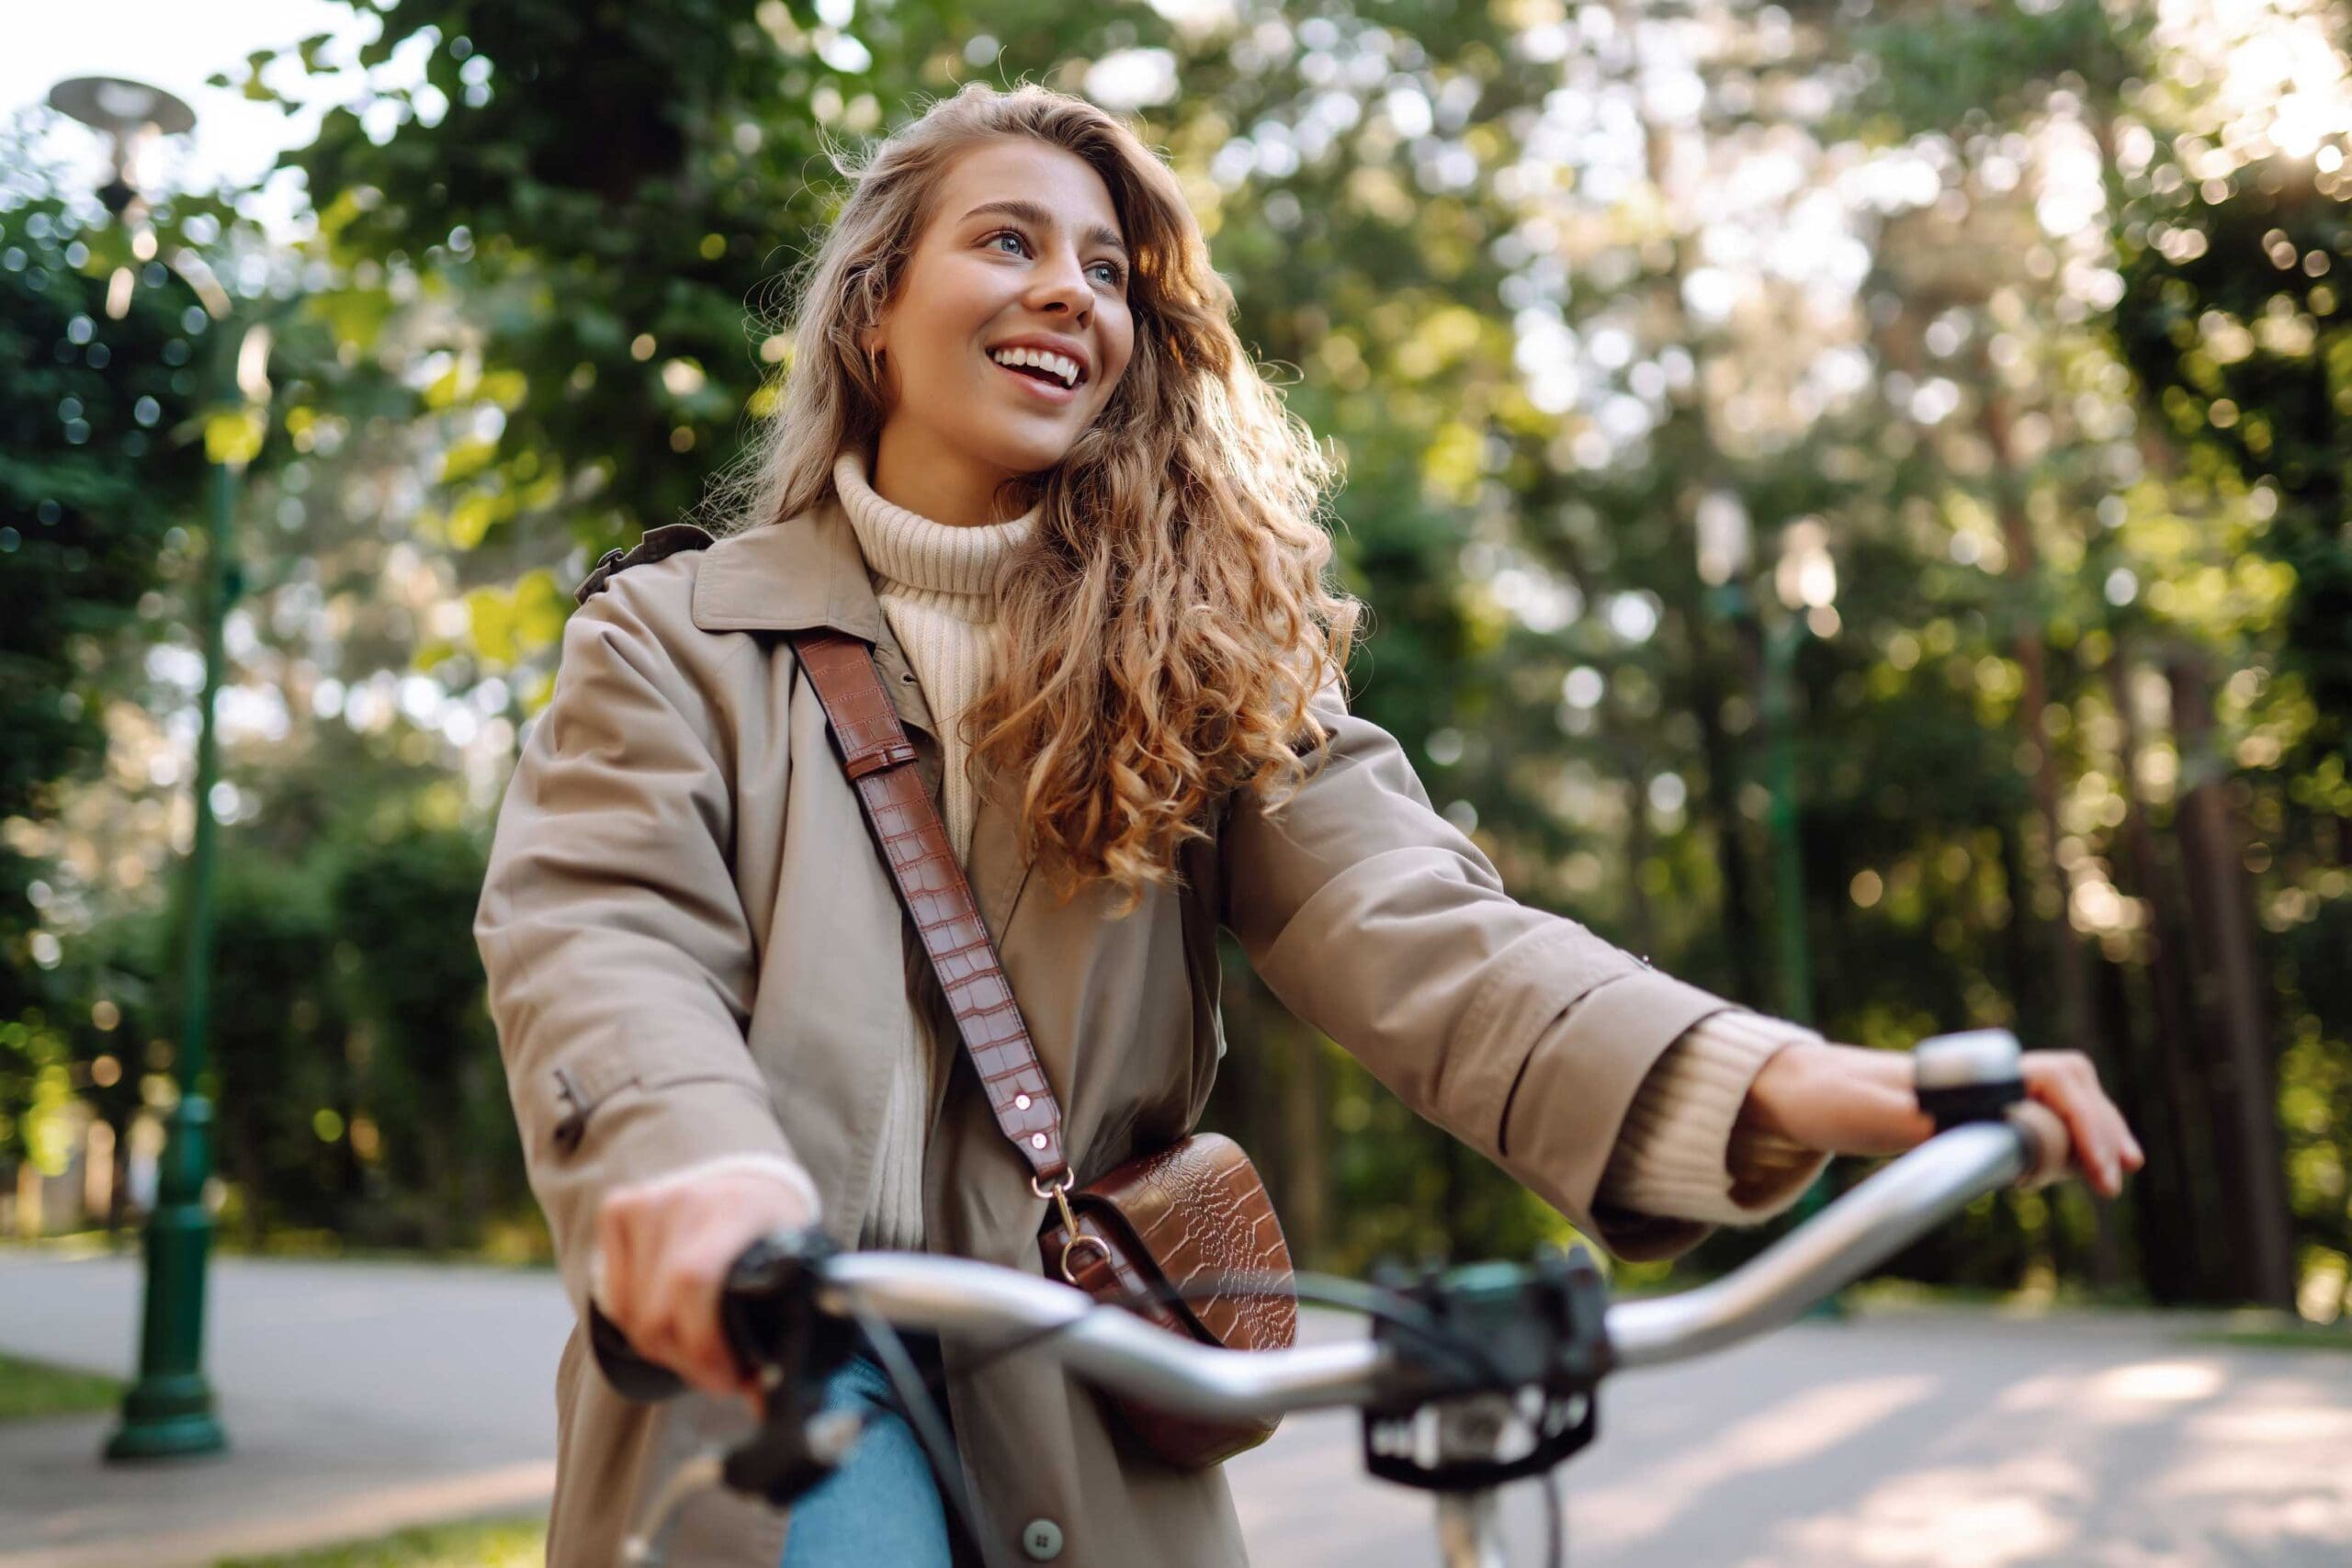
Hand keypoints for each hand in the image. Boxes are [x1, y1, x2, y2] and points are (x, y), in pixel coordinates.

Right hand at [591, 1162, 818, 1399]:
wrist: (746, 1180)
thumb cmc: (772, 1234)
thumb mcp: (793, 1268)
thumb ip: (783, 1328)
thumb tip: (762, 1403)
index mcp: (736, 1210)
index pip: (694, 1282)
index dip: (702, 1345)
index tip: (729, 1381)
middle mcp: (684, 1200)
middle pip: (656, 1311)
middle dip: (687, 1362)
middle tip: (717, 1375)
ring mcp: (645, 1203)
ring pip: (631, 1314)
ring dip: (664, 1350)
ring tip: (698, 1350)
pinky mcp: (617, 1210)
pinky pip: (615, 1298)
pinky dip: (638, 1325)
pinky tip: (671, 1322)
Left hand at [1736, 1040, 2146, 1198]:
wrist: (1806, 1089)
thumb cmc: (1834, 1100)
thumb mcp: (1868, 1116)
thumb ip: (1915, 1123)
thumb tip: (1965, 1136)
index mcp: (1966, 1071)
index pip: (2054, 1080)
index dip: (2083, 1124)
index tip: (2097, 1171)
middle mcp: (1982, 1073)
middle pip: (2069, 1083)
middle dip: (2100, 1128)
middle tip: (2113, 1181)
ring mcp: (1982, 1089)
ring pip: (2061, 1096)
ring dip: (2093, 1130)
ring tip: (2109, 1176)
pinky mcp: (1975, 1111)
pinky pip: (2039, 1114)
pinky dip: (2068, 1137)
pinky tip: (2076, 1169)